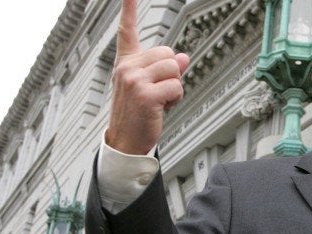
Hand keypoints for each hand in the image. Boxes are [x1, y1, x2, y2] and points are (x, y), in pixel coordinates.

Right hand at [106, 0, 189, 154]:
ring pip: (174, 69)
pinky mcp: (145, 95)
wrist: (126, 142)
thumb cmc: (137, 115)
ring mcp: (134, 80)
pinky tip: (162, 108)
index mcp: (126, 63)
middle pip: (168, 53)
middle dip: (172, 74)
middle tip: (159, 92)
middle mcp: (127, 68)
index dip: (128, 9)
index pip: (126, 31)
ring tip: (160, 101)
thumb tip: (185, 57)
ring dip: (175, 87)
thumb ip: (164, 70)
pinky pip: (177, 87)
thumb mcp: (149, 88)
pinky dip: (176, 99)